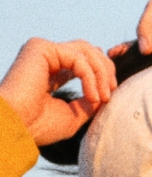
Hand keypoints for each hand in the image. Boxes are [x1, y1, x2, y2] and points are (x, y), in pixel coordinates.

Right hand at [0, 37, 115, 145]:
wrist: (15, 128)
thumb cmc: (39, 126)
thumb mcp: (74, 115)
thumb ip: (90, 101)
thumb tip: (107, 92)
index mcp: (52, 71)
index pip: (84, 62)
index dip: (102, 74)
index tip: (109, 96)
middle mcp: (46, 58)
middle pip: (88, 50)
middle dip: (105, 70)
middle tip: (111, 93)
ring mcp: (42, 50)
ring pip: (85, 50)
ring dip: (100, 72)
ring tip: (103, 97)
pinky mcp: (40, 48)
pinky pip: (77, 57)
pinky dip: (90, 76)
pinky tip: (92, 96)